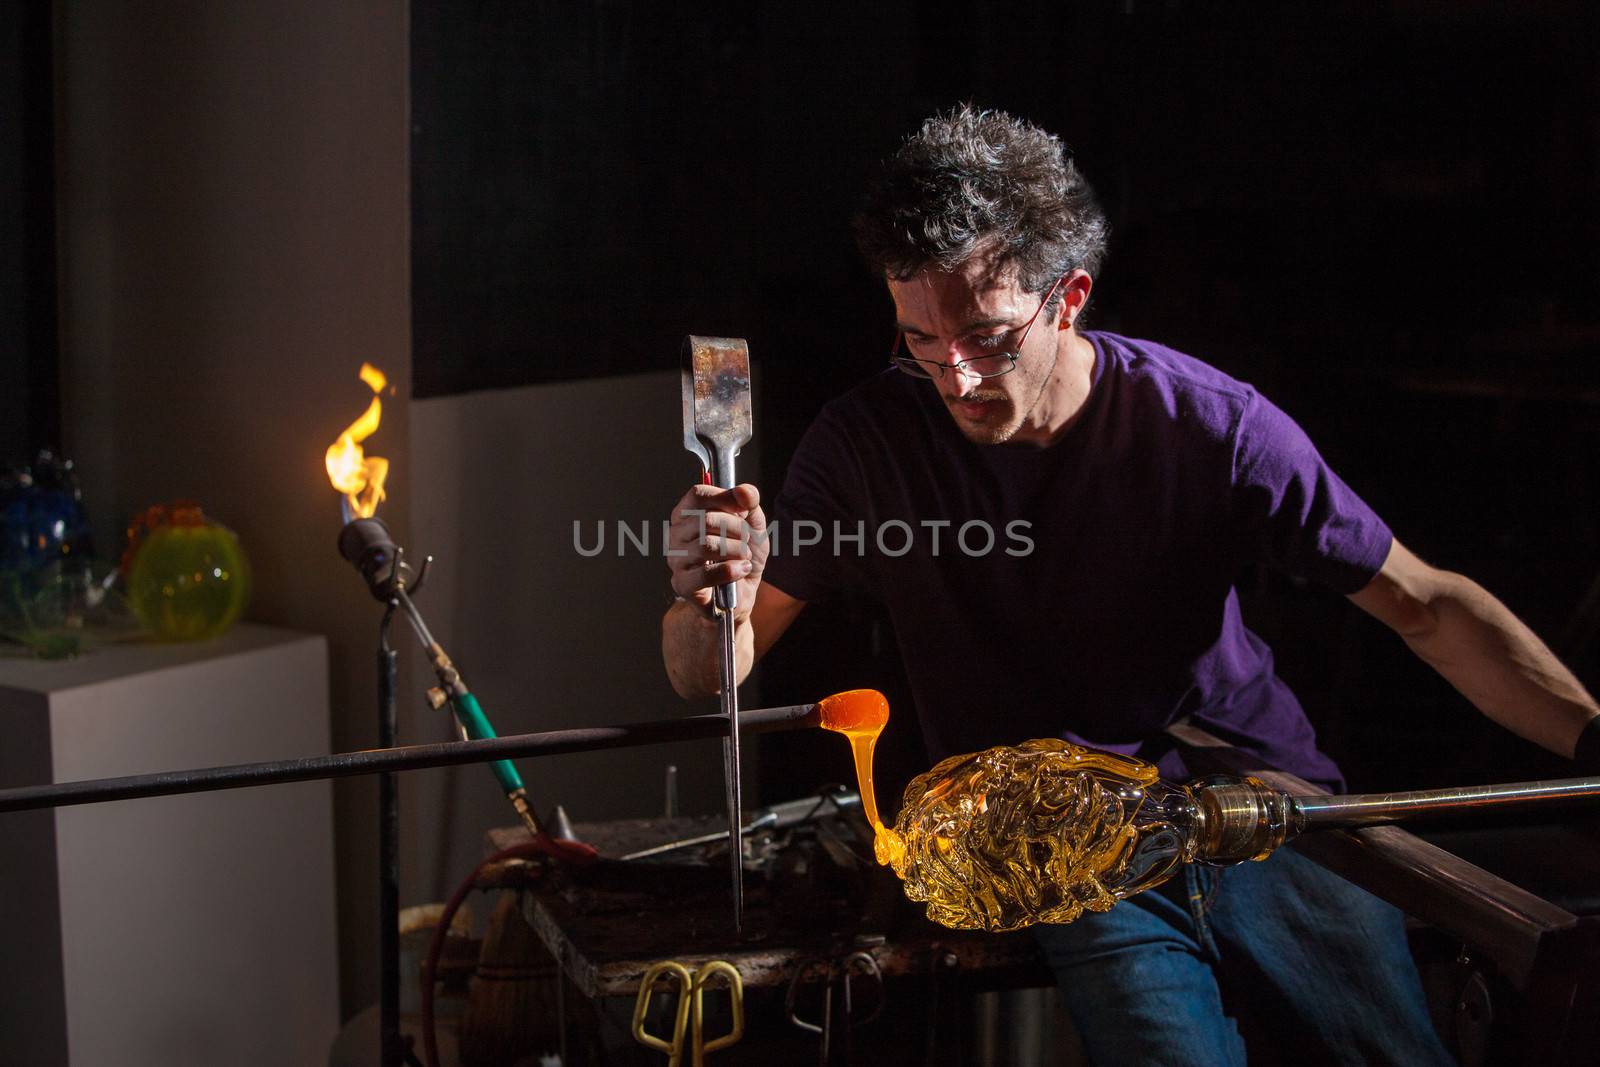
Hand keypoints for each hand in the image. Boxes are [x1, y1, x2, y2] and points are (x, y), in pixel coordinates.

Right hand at [667, 482, 767, 620]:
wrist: (742, 593)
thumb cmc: (742, 555)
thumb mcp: (753, 524)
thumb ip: (750, 503)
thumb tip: (743, 491)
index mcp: (688, 513)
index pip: (698, 494)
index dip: (724, 498)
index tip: (744, 509)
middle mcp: (676, 533)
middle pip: (706, 519)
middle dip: (737, 529)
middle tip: (747, 541)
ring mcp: (676, 559)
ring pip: (707, 545)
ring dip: (736, 550)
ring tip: (744, 556)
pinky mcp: (682, 584)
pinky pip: (705, 574)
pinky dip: (730, 570)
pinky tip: (741, 570)